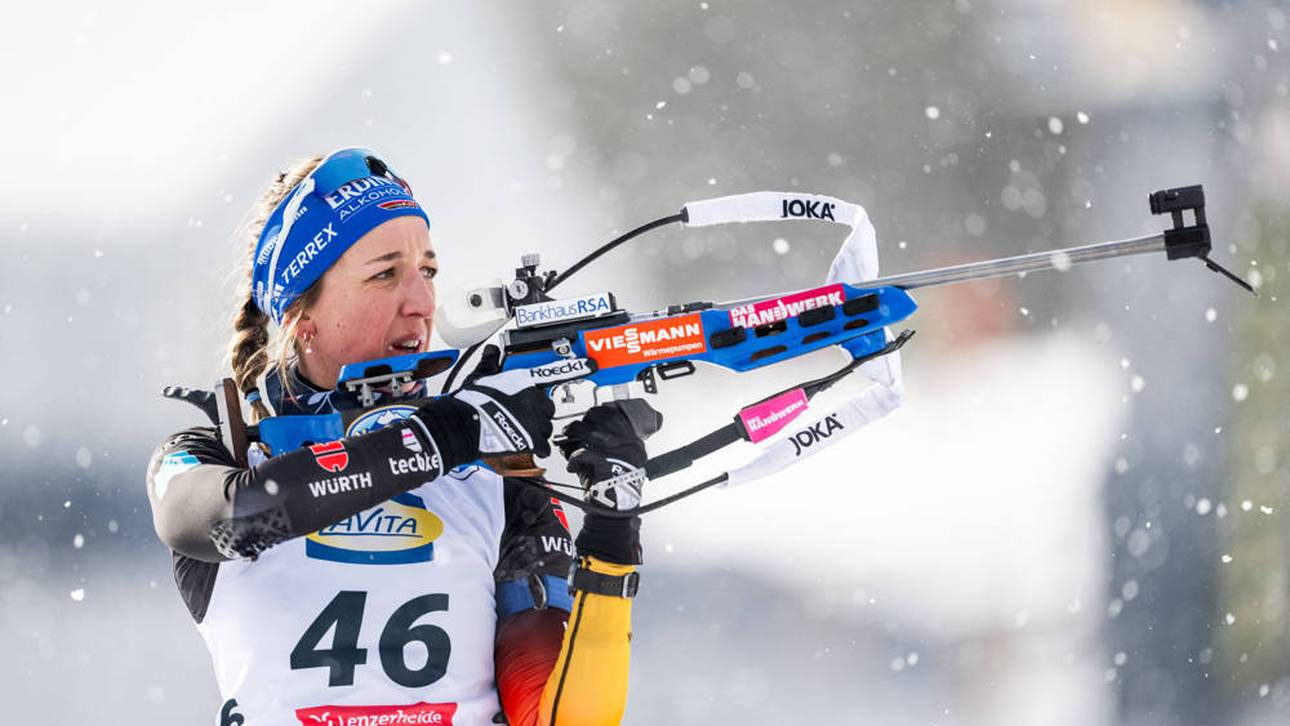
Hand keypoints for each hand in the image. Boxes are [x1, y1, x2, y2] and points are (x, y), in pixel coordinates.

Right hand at [453, 346, 593, 457]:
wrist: (464, 425)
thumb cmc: (470, 402)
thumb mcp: (480, 377)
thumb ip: (490, 364)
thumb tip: (491, 350)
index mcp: (525, 381)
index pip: (555, 373)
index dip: (576, 368)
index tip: (593, 365)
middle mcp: (534, 399)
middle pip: (548, 408)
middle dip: (538, 413)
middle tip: (520, 416)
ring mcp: (535, 420)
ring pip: (546, 427)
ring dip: (536, 430)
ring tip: (516, 430)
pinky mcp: (533, 440)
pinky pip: (543, 446)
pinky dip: (536, 448)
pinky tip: (522, 444)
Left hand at [558, 399, 662, 563]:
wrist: (612, 515)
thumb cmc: (608, 490)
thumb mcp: (603, 462)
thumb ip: (593, 444)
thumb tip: (574, 431)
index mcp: (635, 444)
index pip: (618, 415)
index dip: (599, 412)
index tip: (587, 416)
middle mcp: (632, 446)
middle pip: (604, 419)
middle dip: (583, 422)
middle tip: (571, 429)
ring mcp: (621, 455)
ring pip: (593, 431)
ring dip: (575, 434)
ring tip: (566, 442)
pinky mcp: (609, 465)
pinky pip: (584, 452)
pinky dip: (573, 459)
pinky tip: (571, 466)